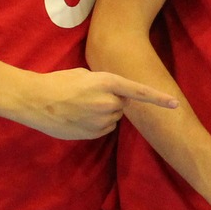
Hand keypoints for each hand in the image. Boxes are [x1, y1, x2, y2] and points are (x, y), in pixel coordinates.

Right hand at [9, 67, 177, 139]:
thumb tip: (117, 97)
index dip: (158, 98)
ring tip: (80, 106)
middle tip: (90, 95)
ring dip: (104, 113)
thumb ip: (106, 84)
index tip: (175, 105)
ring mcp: (100, 120)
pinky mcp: (92, 134)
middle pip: (123, 104)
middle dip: (113, 100)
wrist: (35, 101)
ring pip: (113, 118)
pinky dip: (95, 124)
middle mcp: (108, 102)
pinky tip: (78, 117)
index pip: (139, 92)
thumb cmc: (59, 83)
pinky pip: (103, 129)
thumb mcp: (86, 75)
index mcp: (108, 83)